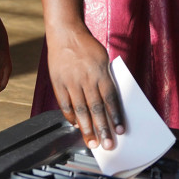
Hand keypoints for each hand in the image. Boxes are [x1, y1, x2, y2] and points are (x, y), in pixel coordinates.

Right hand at [48, 29, 123, 149]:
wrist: (65, 33)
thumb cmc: (87, 46)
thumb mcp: (103, 59)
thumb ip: (106, 80)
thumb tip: (111, 103)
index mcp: (100, 72)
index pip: (111, 98)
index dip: (116, 116)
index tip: (120, 131)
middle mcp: (86, 78)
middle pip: (96, 108)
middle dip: (103, 128)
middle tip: (107, 145)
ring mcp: (70, 81)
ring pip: (80, 109)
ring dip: (87, 128)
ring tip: (91, 142)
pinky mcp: (58, 82)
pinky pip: (65, 104)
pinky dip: (71, 116)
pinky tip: (76, 125)